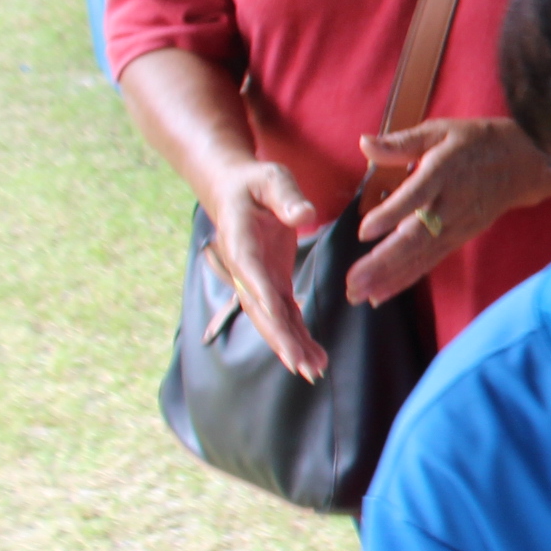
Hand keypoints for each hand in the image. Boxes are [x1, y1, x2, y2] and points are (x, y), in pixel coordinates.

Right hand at [207, 158, 327, 378]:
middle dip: (281, 339)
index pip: (253, 276)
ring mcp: (258, 279)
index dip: (265, 300)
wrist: (235, 189)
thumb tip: (304, 214)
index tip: (280, 325)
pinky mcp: (272, 281)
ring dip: (291, 345)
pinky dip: (297, 334)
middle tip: (303, 367)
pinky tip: (314, 355)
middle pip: (261, 310)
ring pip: (272, 319)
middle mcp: (246, 270)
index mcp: (242, 244)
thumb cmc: (255, 182)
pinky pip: (284, 313)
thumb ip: (287, 197)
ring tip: (314, 370)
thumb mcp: (272, 179)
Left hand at [347, 118, 550, 304]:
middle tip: (353, 282)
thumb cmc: (476, 143)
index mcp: (445, 170)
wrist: (525, 163)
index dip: (392, 213)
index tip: (365, 231)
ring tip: (358, 294)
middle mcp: (452, 203)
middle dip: (383, 262)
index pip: (417, 194)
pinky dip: (405, 280)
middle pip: (417, 236)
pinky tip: (380, 295)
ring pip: (421, 255)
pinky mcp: (460, 238)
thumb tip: (364, 144)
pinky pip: (429, 261)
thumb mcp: (441, 130)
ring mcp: (458, 225)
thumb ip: (401, 142)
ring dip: (389, 277)